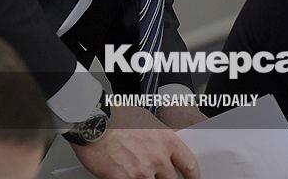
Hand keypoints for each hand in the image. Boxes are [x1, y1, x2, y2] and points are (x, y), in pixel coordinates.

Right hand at [71, 105, 198, 178]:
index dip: (193, 175)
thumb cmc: (115, 116)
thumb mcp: (147, 119)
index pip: (189, 164)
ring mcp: (141, 171)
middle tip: (161, 176)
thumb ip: (159, 134)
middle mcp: (157, 157)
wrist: (94, 122)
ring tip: (138, 172)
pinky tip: (126, 176)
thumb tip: (165, 137)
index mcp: (167, 140)